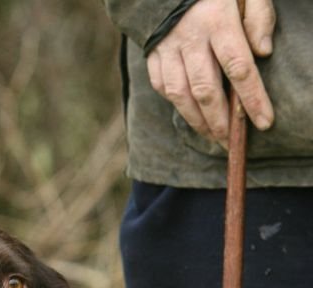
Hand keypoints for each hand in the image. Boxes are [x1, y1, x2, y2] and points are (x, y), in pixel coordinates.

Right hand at [146, 0, 275, 145]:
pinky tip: (192, 114)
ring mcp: (168, 48)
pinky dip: (179, 105)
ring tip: (212, 136)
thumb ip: (258, 17)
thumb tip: (263, 52)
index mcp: (217, 20)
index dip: (252, 98)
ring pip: (182, 95)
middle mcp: (190, 37)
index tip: (263, 122)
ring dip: (198, 121)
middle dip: (220, 121)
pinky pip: (164, 88)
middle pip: (206, 89)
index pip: (238, 67)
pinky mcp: (153, 55)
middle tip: (231, 141)